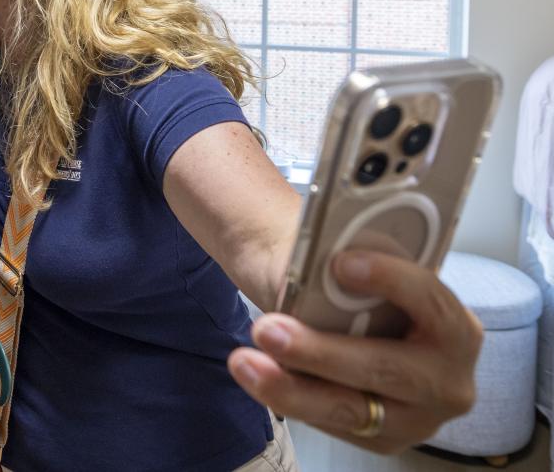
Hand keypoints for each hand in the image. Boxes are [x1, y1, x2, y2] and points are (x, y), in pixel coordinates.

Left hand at [226, 249, 482, 453]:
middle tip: (268, 330)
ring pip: (350, 408)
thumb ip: (346, 266)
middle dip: (321, 352)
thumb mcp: (364, 271)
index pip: (431, 301)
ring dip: (291, 387)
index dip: (391, 280)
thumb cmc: (360, 291)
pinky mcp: (383, 440)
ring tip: (244, 362)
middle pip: (385, 368)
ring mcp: (418, 419)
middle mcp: (448, 381)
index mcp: (457, 328)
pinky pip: (331, 424)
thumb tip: (309, 260)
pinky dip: (290, 399)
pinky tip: (257, 377)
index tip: (339, 262)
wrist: (356, 326)